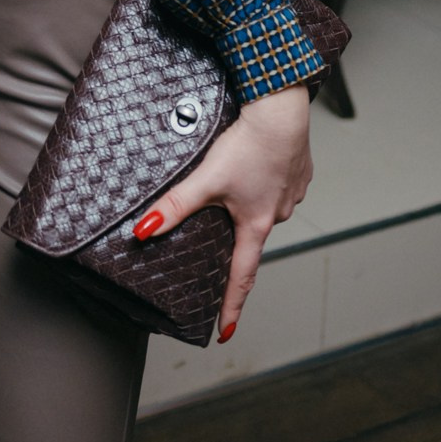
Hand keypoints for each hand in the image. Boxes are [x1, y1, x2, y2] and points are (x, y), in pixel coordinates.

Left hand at [130, 84, 311, 341]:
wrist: (281, 111)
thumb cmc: (248, 146)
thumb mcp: (206, 179)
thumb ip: (175, 206)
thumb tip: (143, 231)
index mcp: (256, 224)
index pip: (241, 277)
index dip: (232, 306)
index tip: (225, 331)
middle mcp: (278, 214)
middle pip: (252, 238)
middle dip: (237, 241)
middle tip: (221, 237)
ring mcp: (292, 193)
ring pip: (265, 209)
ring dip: (250, 205)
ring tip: (236, 186)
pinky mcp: (297, 173)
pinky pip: (278, 186)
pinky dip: (264, 182)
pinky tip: (253, 167)